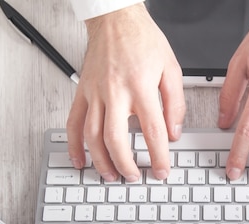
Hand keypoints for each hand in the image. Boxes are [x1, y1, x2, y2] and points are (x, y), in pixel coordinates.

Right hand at [66, 3, 185, 181]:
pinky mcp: (82, 92)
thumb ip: (175, 103)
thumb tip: (173, 133)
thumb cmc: (143, 41)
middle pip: (116, 139)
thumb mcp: (171, 68)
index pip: (152, 131)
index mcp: (141, 87)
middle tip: (134, 177)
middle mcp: (115, 92)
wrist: (115, 19)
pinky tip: (79, 161)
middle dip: (126, 165)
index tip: (162, 171)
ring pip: (92, 136)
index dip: (159, 157)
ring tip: (111, 175)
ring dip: (101, 161)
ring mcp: (95, 93)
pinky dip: (73, 145)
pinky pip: (73, 123)